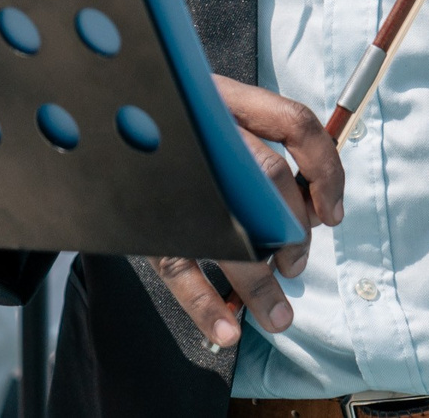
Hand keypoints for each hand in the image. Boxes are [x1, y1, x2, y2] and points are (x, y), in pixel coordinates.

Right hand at [152, 77, 346, 349]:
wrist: (98, 128)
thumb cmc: (170, 134)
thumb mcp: (214, 121)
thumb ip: (263, 155)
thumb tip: (313, 214)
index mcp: (226, 99)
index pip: (294, 123)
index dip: (325, 170)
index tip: (331, 214)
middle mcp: (201, 128)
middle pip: (268, 179)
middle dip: (294, 232)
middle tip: (297, 263)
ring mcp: (171, 174)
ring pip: (230, 228)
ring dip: (261, 281)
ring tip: (278, 313)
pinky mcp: (144, 218)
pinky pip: (178, 266)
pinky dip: (205, 304)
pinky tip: (226, 329)